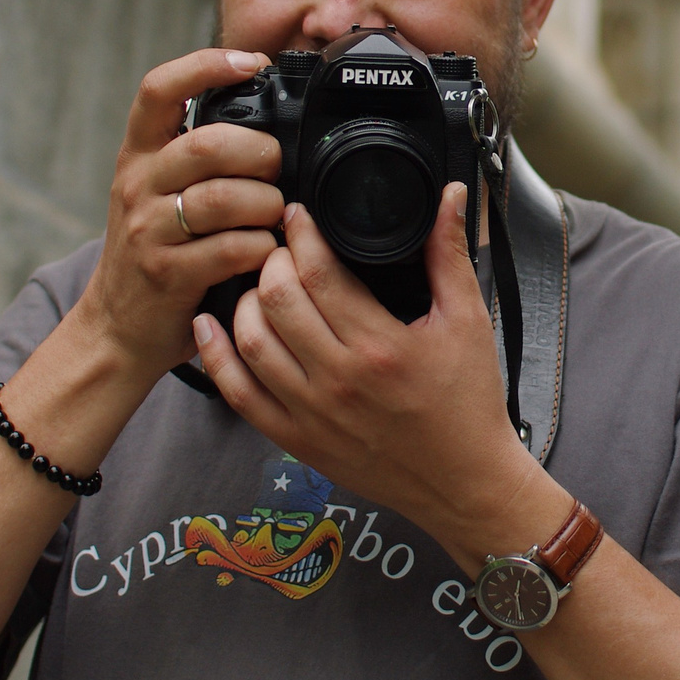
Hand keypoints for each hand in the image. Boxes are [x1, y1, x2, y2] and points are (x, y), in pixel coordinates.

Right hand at [74, 48, 289, 385]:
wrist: (118, 327)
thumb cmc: (157, 252)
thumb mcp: (160, 193)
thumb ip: (198, 157)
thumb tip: (267, 123)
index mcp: (140, 155)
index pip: (159, 89)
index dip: (205, 66)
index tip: (249, 63)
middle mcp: (138, 184)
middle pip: (208, 143)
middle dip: (260, 153)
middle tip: (275, 172)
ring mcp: (148, 230)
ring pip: (225, 198)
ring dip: (268, 205)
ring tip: (274, 216)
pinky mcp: (168, 273)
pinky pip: (232, 248)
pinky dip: (263, 247)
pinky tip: (265, 252)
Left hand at [195, 183, 539, 559]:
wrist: (463, 484)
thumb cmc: (467, 404)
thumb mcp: (468, 321)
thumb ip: (450, 254)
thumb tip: (451, 196)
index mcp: (380, 347)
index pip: (319, 274)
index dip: (300, 234)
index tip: (297, 215)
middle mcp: (339, 380)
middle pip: (276, 301)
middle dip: (272, 260)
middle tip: (282, 247)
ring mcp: (311, 414)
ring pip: (250, 342)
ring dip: (244, 301)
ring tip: (259, 282)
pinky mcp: (296, 441)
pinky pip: (239, 394)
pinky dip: (217, 356)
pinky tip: (211, 326)